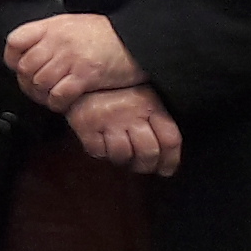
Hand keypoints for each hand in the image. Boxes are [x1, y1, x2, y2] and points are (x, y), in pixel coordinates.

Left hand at [6, 11, 141, 111]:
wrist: (140, 40)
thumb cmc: (110, 35)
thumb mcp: (75, 24)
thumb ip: (51, 35)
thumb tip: (32, 51)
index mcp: (52, 26)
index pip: (15, 41)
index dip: (12, 59)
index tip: (18, 68)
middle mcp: (58, 41)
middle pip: (25, 67)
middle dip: (28, 83)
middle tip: (37, 91)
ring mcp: (70, 58)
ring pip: (39, 83)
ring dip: (42, 96)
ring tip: (51, 98)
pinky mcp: (85, 75)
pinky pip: (59, 94)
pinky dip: (57, 103)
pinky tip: (63, 103)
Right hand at [67, 82, 183, 174]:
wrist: (80, 80)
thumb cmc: (116, 94)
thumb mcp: (143, 100)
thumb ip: (157, 125)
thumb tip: (166, 164)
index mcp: (150, 105)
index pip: (170, 139)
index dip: (170, 161)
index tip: (166, 170)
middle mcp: (131, 111)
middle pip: (149, 151)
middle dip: (145, 166)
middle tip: (140, 166)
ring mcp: (108, 118)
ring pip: (123, 154)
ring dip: (122, 160)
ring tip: (120, 154)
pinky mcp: (86, 125)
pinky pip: (98, 151)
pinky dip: (101, 153)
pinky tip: (102, 145)